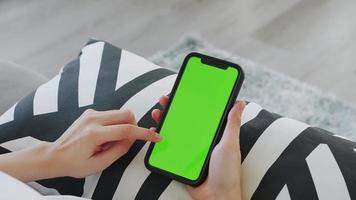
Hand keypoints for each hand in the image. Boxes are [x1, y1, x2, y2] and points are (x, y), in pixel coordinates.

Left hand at [0, 109, 160, 181]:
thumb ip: (119, 150)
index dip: (144, 133)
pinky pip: (112, 115)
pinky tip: (105, 137)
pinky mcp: (91, 112)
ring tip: (110, 141)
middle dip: (134, 126)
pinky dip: (115, 124)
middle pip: (127, 114)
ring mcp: (91, 114)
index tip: (156, 136)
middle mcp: (93, 119)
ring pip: (120, 113)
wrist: (54, 155)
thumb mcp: (99, 164)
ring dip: (123, 126)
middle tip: (126, 141)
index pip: (127, 130)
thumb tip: (132, 139)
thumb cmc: (73, 163)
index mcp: (95, 134)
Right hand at [151, 95, 244, 199]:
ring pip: (176, 132)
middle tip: (165, 100)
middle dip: (175, 109)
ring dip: (166, 122)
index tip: (184, 93)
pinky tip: (156, 133)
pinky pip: (171, 148)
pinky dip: (162, 140)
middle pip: (185, 120)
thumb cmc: (227, 172)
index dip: (192, 103)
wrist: (216, 197)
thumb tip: (240, 102)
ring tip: (158, 113)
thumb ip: (232, 124)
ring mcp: (191, 150)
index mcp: (214, 134)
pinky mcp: (182, 160)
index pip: (201, 114)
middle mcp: (202, 140)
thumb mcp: (230, 144)